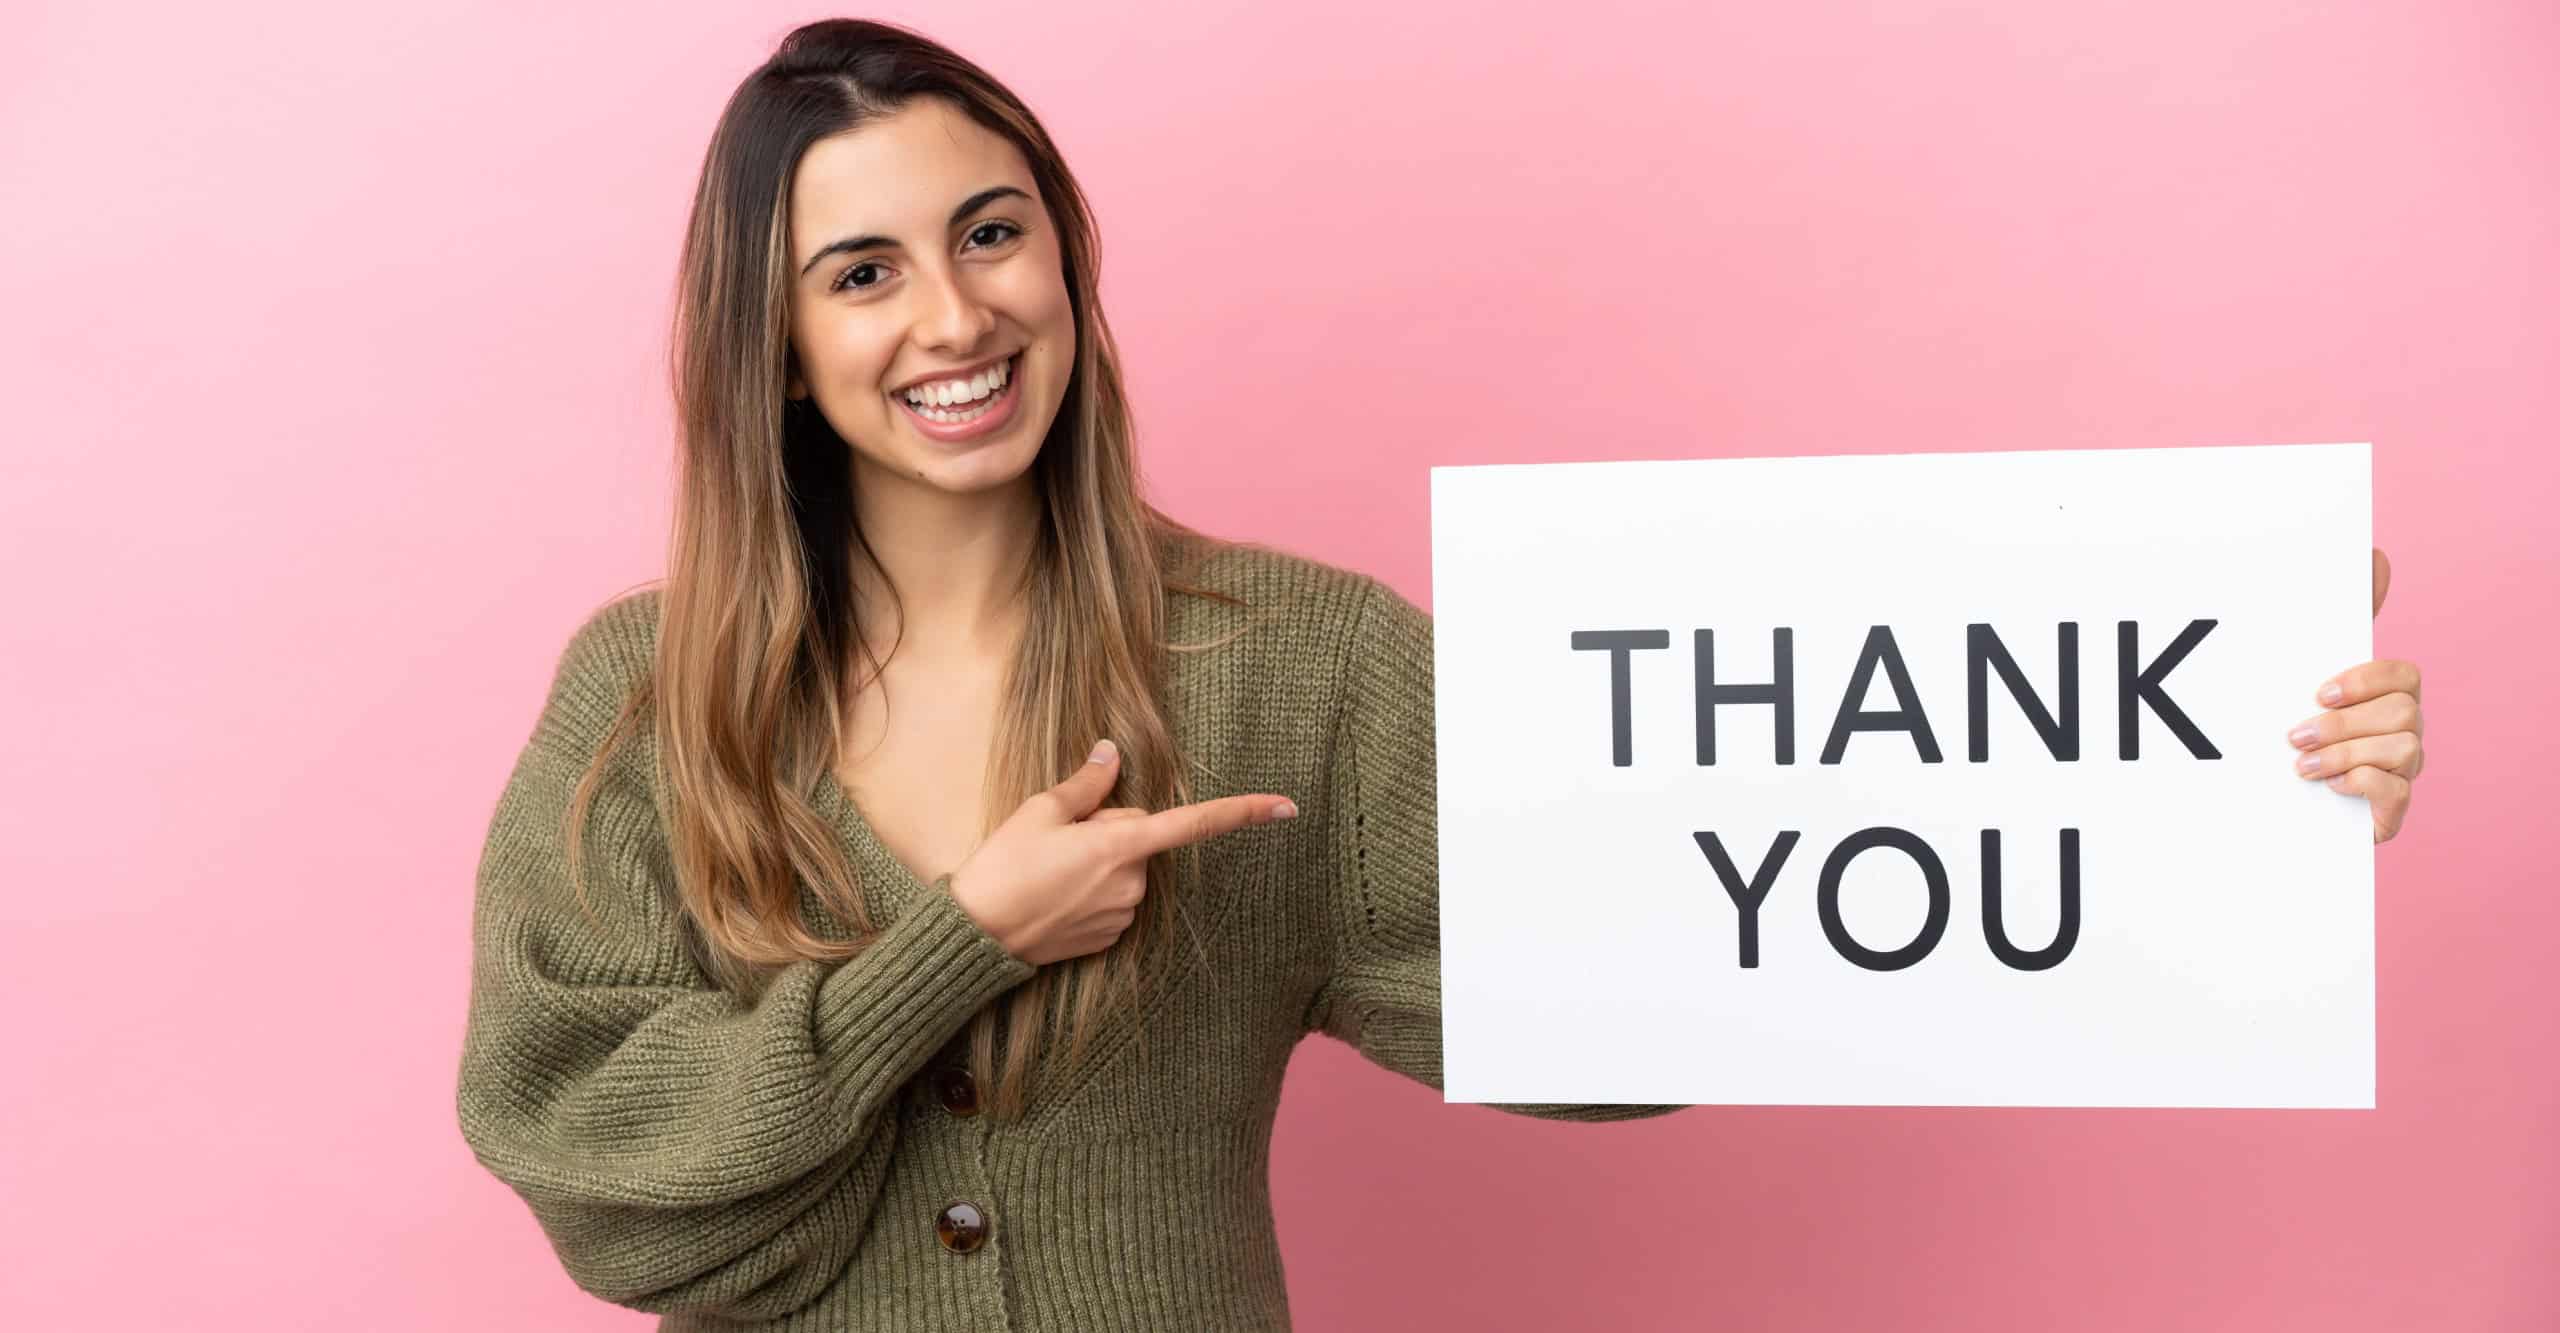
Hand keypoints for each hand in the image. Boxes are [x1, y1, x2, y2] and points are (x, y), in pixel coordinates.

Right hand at [946, 738, 1297, 965]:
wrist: (979, 933)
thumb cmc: (1004, 865)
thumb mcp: (1040, 811)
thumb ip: (1087, 783)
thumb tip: (1111, 752)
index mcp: (1120, 846)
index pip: (1193, 823)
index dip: (1243, 811)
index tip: (1286, 807)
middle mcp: (1132, 883)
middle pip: (1140, 837)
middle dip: (1109, 831)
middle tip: (1058, 841)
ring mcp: (1123, 914)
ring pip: (1127, 869)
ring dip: (1099, 862)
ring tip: (1049, 870)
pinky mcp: (1111, 937)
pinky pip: (1115, 899)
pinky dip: (1092, 891)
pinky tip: (1056, 895)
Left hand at [2288, 547, 2423, 842]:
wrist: (2273, 803)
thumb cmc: (2296, 728)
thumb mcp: (2302, 676)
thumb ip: (2336, 622)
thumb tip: (2374, 556)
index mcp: (2385, 697)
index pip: (2403, 675)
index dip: (2366, 681)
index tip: (2319, 692)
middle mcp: (2402, 730)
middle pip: (2404, 712)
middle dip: (2344, 724)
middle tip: (2295, 735)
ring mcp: (2401, 770)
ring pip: (2403, 748)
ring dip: (2344, 754)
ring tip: (2299, 765)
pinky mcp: (2391, 810)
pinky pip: (2397, 791)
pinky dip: (2361, 784)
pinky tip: (2328, 786)